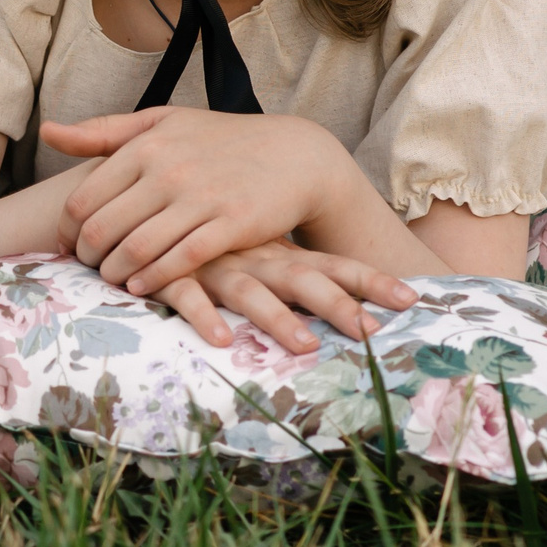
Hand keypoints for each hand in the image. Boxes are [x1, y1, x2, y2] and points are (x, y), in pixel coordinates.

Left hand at [47, 107, 362, 295]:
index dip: (69, 229)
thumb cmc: (219, 140)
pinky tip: (142, 286)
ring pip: (137, 247)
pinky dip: (154, 278)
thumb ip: (103, 132)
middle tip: (88, 267)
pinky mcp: (232, 223)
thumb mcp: (161, 123)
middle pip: (104, 227)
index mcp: (145, 146)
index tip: (69, 245)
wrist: (295, 155)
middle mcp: (168, 170)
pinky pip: (181, 259)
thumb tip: (48, 131)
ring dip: (115, 272)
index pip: (84, 198)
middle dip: (88, 256)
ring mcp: (200, 197)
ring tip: (111, 279)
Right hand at [150, 240, 416, 352]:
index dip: (370, 280)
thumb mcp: (246, 245)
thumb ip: (282, 267)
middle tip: (374, 333)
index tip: (413, 298)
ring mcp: (213, 264)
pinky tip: (220, 340)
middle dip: (341, 305)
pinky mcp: (170, 273)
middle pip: (304, 280)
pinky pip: (187, 295)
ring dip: (279, 319)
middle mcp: (252, 256)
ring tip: (307, 346)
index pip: (332, 264)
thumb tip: (330, 300)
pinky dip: (204, 316)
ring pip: (251, 291)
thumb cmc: (198, 233)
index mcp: (275, 251)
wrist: (133, 200)